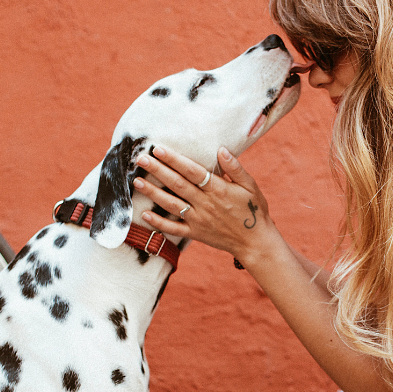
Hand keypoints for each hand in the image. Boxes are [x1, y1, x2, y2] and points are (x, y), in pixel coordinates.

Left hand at [132, 146, 277, 260]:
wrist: (255, 242)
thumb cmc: (254, 210)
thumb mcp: (250, 186)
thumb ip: (235, 168)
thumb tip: (221, 149)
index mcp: (218, 189)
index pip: (191, 171)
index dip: (174, 159)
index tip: (159, 149)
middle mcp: (205, 203)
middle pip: (177, 184)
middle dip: (157, 170)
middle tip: (140, 158)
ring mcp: (198, 220)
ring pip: (171, 204)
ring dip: (152, 192)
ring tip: (137, 181)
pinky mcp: (195, 233)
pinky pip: (173, 228)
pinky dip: (158, 222)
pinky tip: (144, 214)